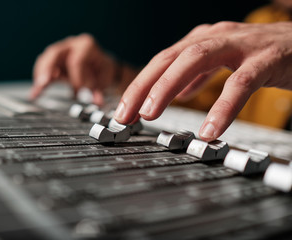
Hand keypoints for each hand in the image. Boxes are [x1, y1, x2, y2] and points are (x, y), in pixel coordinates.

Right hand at [30, 33, 116, 104]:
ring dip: (40, 74)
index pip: (76, 60)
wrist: (100, 66)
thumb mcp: (105, 77)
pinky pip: (43, 71)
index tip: (80, 90)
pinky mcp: (53, 64)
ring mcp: (60, 53)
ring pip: (45, 59)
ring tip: (38, 87)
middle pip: (54, 53)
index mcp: (86, 46)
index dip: (77, 77)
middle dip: (47, 68)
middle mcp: (70, 46)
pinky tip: (35, 94)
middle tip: (43, 81)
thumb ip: (99, 89)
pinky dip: (39, 83)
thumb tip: (97, 101)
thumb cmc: (102, 68)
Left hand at [113, 21, 291, 140]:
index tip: (122, 110)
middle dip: (143, 86)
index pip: (161, 62)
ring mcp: (240, 45)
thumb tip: (176, 91)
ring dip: (168, 87)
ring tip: (150, 114)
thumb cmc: (262, 54)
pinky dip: (222, 107)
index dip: (138, 86)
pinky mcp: (266, 59)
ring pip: (196, 60)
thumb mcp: (222, 62)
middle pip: (169, 58)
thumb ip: (198, 74)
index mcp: (202, 40)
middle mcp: (216, 37)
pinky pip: (240, 84)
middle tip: (126, 114)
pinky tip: (209, 130)